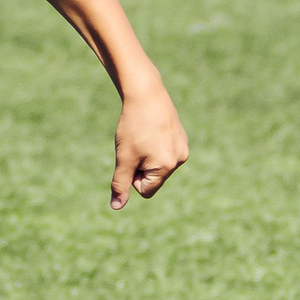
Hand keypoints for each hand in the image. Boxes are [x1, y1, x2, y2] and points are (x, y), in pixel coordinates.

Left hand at [112, 78, 188, 209]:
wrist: (146, 92)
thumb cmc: (133, 126)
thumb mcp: (124, 158)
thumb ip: (120, 184)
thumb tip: (117, 207)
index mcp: (167, 167)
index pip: (145, 190)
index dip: (131, 176)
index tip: (130, 156)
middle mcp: (180, 159)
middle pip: (153, 178)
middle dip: (140, 166)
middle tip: (135, 144)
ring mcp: (182, 147)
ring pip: (158, 164)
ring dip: (146, 155)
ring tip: (144, 135)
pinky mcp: (181, 137)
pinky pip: (164, 151)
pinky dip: (153, 145)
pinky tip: (151, 129)